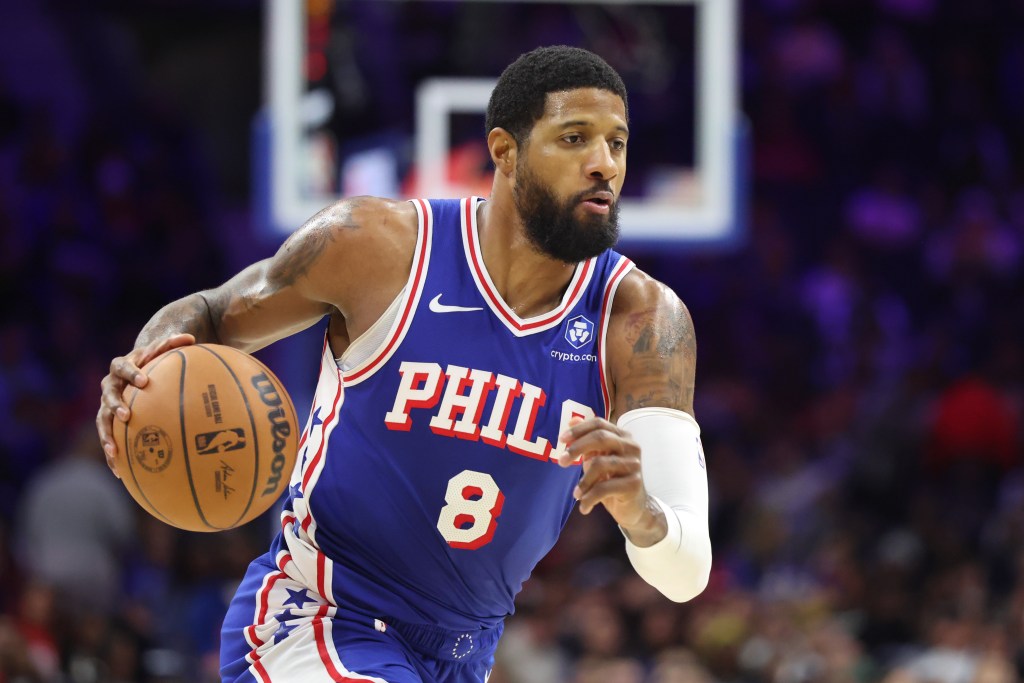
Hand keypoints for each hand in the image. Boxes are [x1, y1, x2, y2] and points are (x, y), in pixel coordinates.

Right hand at [96, 334, 195, 477]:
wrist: (134, 369)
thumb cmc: (152, 359)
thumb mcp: (161, 349)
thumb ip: (173, 344)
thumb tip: (192, 339)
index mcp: (121, 367)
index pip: (123, 368)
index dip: (132, 373)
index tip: (144, 381)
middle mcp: (109, 386)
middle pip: (107, 395)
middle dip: (115, 406)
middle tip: (127, 416)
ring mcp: (105, 405)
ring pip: (101, 421)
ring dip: (107, 436)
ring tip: (115, 451)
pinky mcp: (107, 422)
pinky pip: (108, 439)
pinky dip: (112, 454)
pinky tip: (120, 473)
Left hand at [556, 416, 666, 545]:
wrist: (635, 507)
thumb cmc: (613, 479)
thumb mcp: (598, 458)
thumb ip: (587, 440)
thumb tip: (572, 420)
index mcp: (622, 436)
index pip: (599, 424)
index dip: (579, 429)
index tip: (561, 439)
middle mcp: (631, 446)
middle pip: (600, 438)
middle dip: (577, 448)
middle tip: (561, 462)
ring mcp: (634, 464)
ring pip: (600, 464)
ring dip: (583, 481)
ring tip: (576, 493)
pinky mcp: (634, 484)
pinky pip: (604, 488)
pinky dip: (589, 498)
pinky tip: (583, 506)